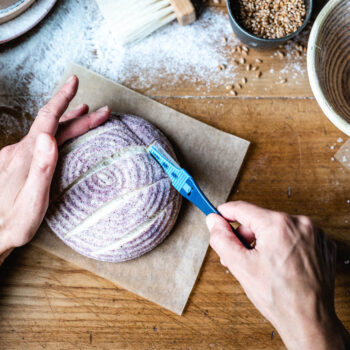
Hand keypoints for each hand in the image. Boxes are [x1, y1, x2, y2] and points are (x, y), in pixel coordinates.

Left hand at [0, 75, 109, 260]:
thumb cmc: (13, 223)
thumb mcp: (32, 202)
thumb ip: (41, 168)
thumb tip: (49, 136)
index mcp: (25, 156)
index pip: (47, 119)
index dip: (61, 99)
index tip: (73, 82)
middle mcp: (19, 151)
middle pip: (51, 125)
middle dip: (77, 116)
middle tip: (101, 113)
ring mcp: (16, 157)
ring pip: (46, 133)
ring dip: (67, 124)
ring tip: (84, 115)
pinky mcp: (16, 164)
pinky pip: (39, 143)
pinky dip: (55, 134)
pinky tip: (59, 137)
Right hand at [207, 201, 349, 349]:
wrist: (309, 320)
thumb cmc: (279, 297)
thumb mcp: (240, 266)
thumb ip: (221, 239)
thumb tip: (213, 222)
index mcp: (278, 224)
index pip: (242, 208)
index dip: (225, 213)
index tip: (217, 217)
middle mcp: (300, 223)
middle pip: (259, 219)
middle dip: (245, 235)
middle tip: (239, 255)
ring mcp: (314, 234)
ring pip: (276, 227)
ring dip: (263, 241)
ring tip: (259, 263)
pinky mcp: (322, 244)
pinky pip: (293, 236)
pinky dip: (282, 245)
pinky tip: (278, 264)